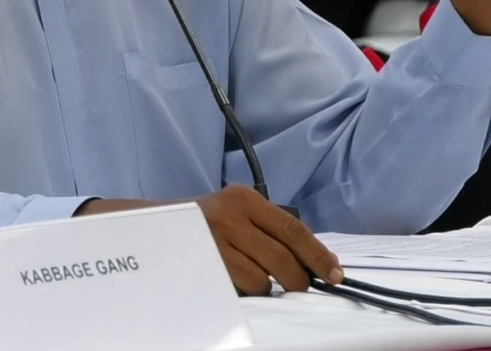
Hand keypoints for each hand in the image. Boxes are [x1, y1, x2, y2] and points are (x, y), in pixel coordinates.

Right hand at [76, 185, 341, 294]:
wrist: (155, 226)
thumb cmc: (206, 223)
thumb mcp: (237, 212)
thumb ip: (269, 227)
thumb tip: (313, 259)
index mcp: (244, 198)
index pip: (293, 228)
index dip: (318, 254)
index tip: (335, 274)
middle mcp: (230, 215)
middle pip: (283, 258)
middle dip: (299, 280)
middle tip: (299, 288)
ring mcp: (215, 240)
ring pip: (264, 279)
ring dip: (267, 287)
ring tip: (253, 277)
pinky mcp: (205, 263)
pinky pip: (242, 288)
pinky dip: (247, 292)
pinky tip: (236, 280)